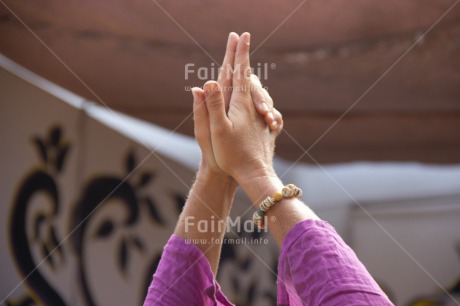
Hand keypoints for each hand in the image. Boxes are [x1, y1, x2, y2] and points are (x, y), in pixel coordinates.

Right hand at [199, 32, 281, 184]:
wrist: (255, 174)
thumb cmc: (232, 155)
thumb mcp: (216, 131)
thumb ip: (212, 106)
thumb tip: (206, 82)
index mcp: (240, 104)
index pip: (240, 72)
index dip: (240, 53)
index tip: (242, 35)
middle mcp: (253, 107)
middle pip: (249, 78)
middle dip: (243, 59)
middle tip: (241, 42)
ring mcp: (260, 117)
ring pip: (256, 91)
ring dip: (250, 75)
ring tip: (247, 65)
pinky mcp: (265, 126)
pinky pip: (260, 104)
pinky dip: (256, 94)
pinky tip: (257, 98)